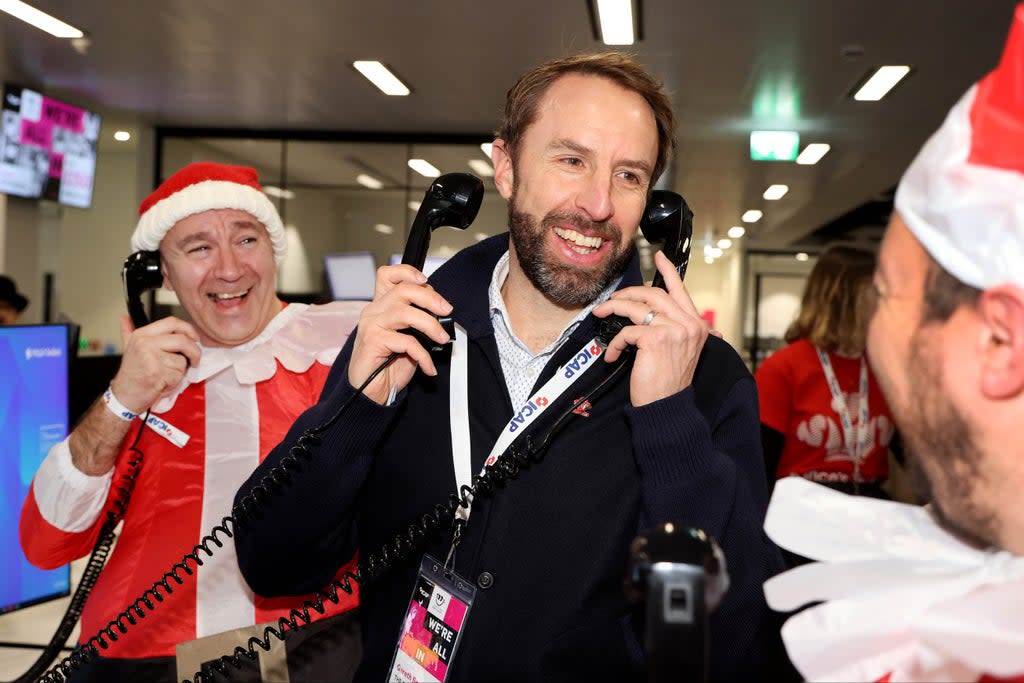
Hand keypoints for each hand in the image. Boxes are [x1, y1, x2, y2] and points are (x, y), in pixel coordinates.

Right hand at [110, 316, 200, 412]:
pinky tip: (163, 382)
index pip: (172, 322)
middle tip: (194, 360)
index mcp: (141, 335)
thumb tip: (125, 318)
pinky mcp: (158, 374)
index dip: (188, 329)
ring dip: (181, 370)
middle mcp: (145, 344)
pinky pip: (179, 374)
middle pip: (183, 340)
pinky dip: (176, 380)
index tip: (194, 338)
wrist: (124, 396)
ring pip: (182, 360)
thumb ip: (128, 331)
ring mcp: (151, 359)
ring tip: (166, 374)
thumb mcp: (128, 348)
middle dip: (194, 351)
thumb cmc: (131, 373)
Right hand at [348, 264, 452, 404]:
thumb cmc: (389, 365)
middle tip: (447, 311)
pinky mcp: (372, 341)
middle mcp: (373, 311)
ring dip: (430, 325)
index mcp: (380, 305)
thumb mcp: (408, 338)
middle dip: (430, 298)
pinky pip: (406, 342)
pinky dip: (423, 356)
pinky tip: (428, 367)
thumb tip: (441, 309)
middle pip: (403, 290)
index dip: (407, 272)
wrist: (371, 393)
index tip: (426, 282)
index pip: (387, 275)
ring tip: (443, 339)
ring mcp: (371, 325)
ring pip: (406, 313)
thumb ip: (418, 320)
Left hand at [593, 250, 709, 405]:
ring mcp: (674, 330)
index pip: (681, 291)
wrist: (667, 407)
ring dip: (614, 308)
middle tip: (611, 300)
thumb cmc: (668, 382)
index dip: (668, 271)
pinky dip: (614, 342)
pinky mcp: (655, 339)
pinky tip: (611, 355)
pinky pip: (627, 331)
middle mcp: (689, 325)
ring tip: (601, 314)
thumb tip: (649, 312)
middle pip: (653, 294)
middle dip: (627, 294)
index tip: (658, 257)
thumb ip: (672, 329)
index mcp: (697, 325)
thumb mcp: (678, 351)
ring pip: (637, 307)